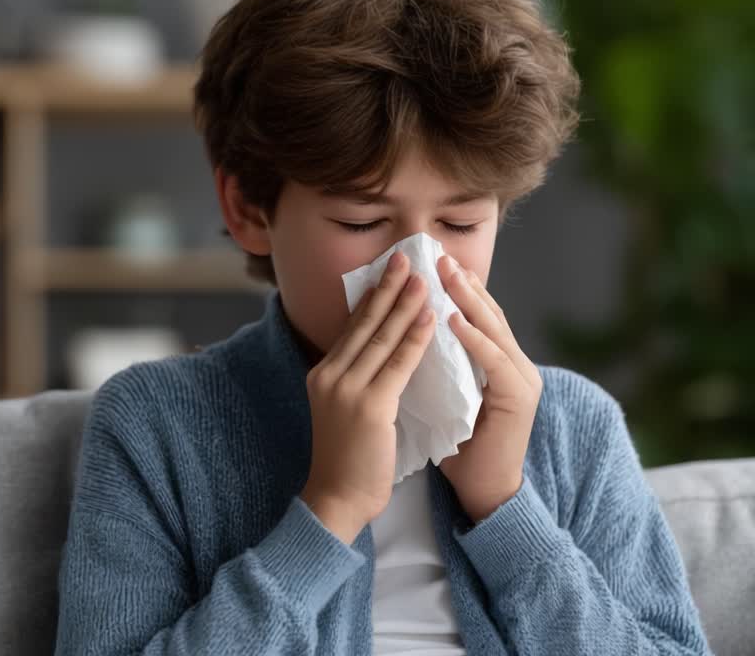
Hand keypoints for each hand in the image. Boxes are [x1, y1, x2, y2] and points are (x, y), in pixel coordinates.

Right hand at [300, 250, 435, 543]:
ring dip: (405, 304)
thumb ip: (359, 380)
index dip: (373, 296)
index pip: (352, 327)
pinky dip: (415, 338)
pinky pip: (397, 364)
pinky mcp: (368, 406)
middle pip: (364, 322)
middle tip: (406, 257)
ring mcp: (346, 389)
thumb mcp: (346, 411)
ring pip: (381, 337)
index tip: (390, 271)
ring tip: (423, 278)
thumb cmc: (348, 460)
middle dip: (387, 287)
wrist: (337, 499)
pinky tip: (431, 318)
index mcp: (323, 374)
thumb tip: (382, 353)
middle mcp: (330, 375)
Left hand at [436, 254, 542, 522]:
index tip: (430, 263)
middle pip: (488, 313)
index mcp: (498, 363)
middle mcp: (515, 364)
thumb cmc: (459, 448)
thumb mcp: (444, 395)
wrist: (483, 490)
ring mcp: (522, 379)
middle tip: (438, 255)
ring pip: (494, 329)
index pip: (477, 315)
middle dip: (463, 283)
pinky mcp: (519, 397)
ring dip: (469, 300)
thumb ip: (437, 365)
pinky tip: (453, 319)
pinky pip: (494, 360)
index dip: (456, 288)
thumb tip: (402, 335)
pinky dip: (474, 338)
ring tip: (447, 276)